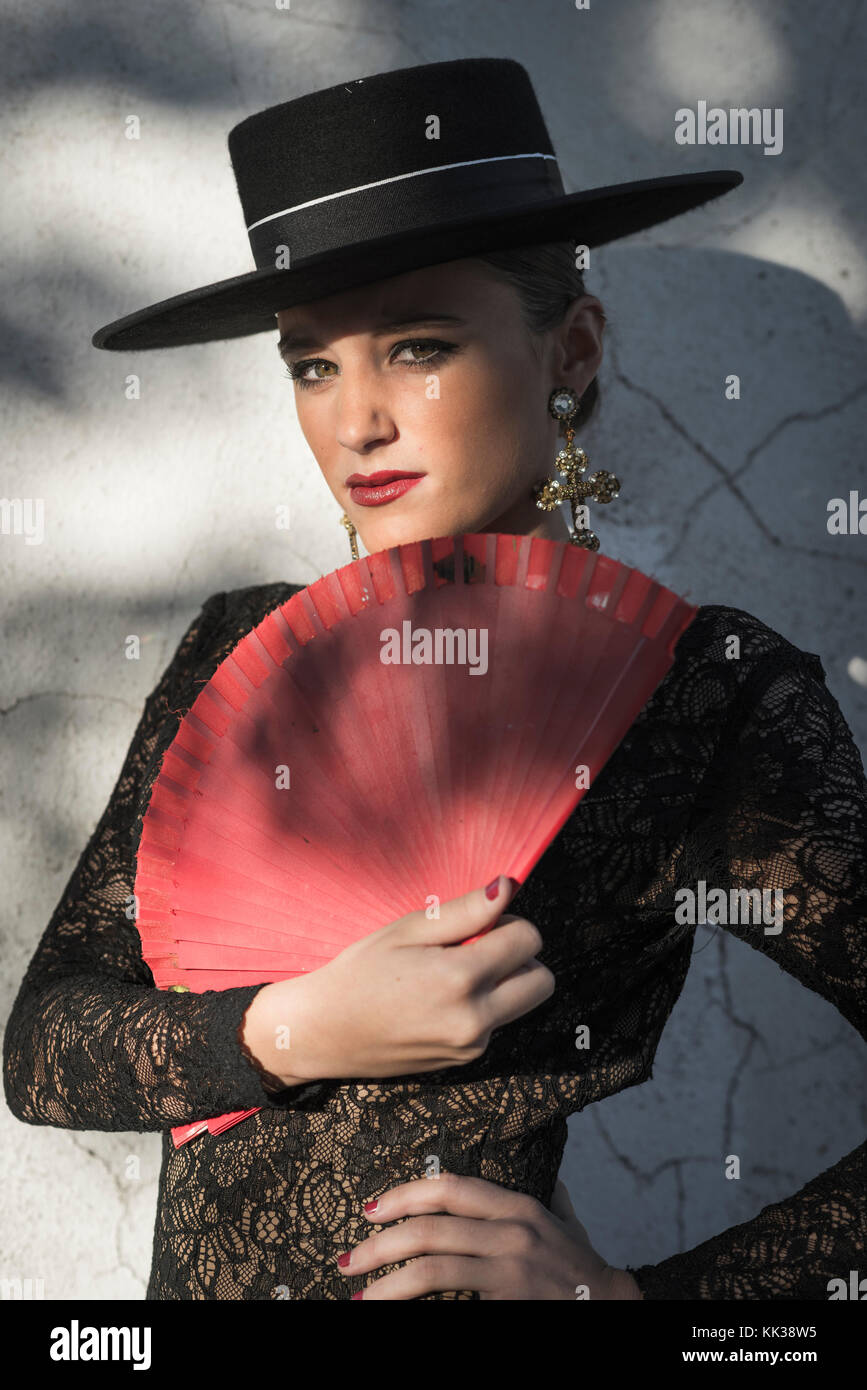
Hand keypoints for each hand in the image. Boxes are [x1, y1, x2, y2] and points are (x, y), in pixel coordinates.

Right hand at [244, 875, 554, 1085]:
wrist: (323, 1033)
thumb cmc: (359, 973)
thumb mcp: (407, 931)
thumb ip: (465, 911)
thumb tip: (509, 887)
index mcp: (461, 979)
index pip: (529, 940)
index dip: (510, 921)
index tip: (480, 922)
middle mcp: (475, 1019)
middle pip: (542, 980)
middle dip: (520, 956)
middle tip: (477, 947)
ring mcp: (472, 1045)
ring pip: (522, 1003)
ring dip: (503, 983)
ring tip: (452, 973)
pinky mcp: (465, 1061)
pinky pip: (496, 1024)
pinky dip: (483, 1006)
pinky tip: (439, 999)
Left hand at [335, 1171, 643, 1299]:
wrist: (614, 1308)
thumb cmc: (583, 1268)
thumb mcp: (563, 1222)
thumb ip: (546, 1195)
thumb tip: (542, 1168)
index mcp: (516, 1205)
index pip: (447, 1187)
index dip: (402, 1195)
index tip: (370, 1209)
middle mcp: (510, 1232)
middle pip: (427, 1228)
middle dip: (378, 1245)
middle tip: (348, 1260)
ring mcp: (510, 1271)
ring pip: (430, 1269)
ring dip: (386, 1284)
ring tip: (359, 1296)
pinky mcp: (508, 1304)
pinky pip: (449, 1304)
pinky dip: (415, 1309)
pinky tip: (393, 1313)